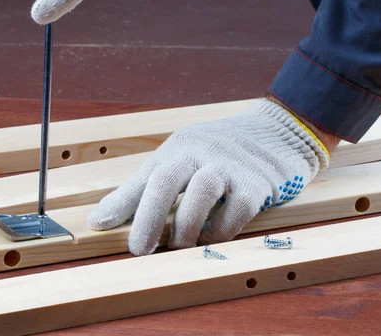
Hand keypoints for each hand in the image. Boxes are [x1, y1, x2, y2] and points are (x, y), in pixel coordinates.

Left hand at [87, 99, 329, 255]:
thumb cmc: (220, 153)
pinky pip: (236, 210)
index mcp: (178, 148)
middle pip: (167, 180)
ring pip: (201, 193)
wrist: (279, 132)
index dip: (121, 202)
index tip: (100, 226)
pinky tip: (214, 236)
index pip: (145, 176)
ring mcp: (230, 165)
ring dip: (186, 227)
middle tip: (140, 249)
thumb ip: (143, 190)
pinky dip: (221, 230)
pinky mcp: (257, 182)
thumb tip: (100, 219)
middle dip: (148, 218)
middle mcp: (200, 152)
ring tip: (181, 244)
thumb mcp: (181, 160)